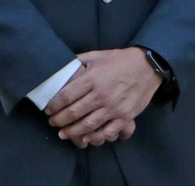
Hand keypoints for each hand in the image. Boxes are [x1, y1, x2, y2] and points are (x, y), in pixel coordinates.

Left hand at [45, 48, 160, 146]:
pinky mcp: (126, 116)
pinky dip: (96, 137)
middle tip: (52, 123)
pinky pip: (108, 131)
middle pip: (75, 112)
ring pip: (89, 124)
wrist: (147, 67)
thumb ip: (78, 61)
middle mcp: (101, 95)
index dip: (54, 105)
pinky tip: (86, 138)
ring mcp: (114, 107)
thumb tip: (61, 65)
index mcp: (92, 79)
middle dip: (60, 120)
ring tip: (63, 134)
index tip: (47, 110)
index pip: (67, 95)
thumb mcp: (96, 56)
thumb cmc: (119, 60)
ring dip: (73, 131)